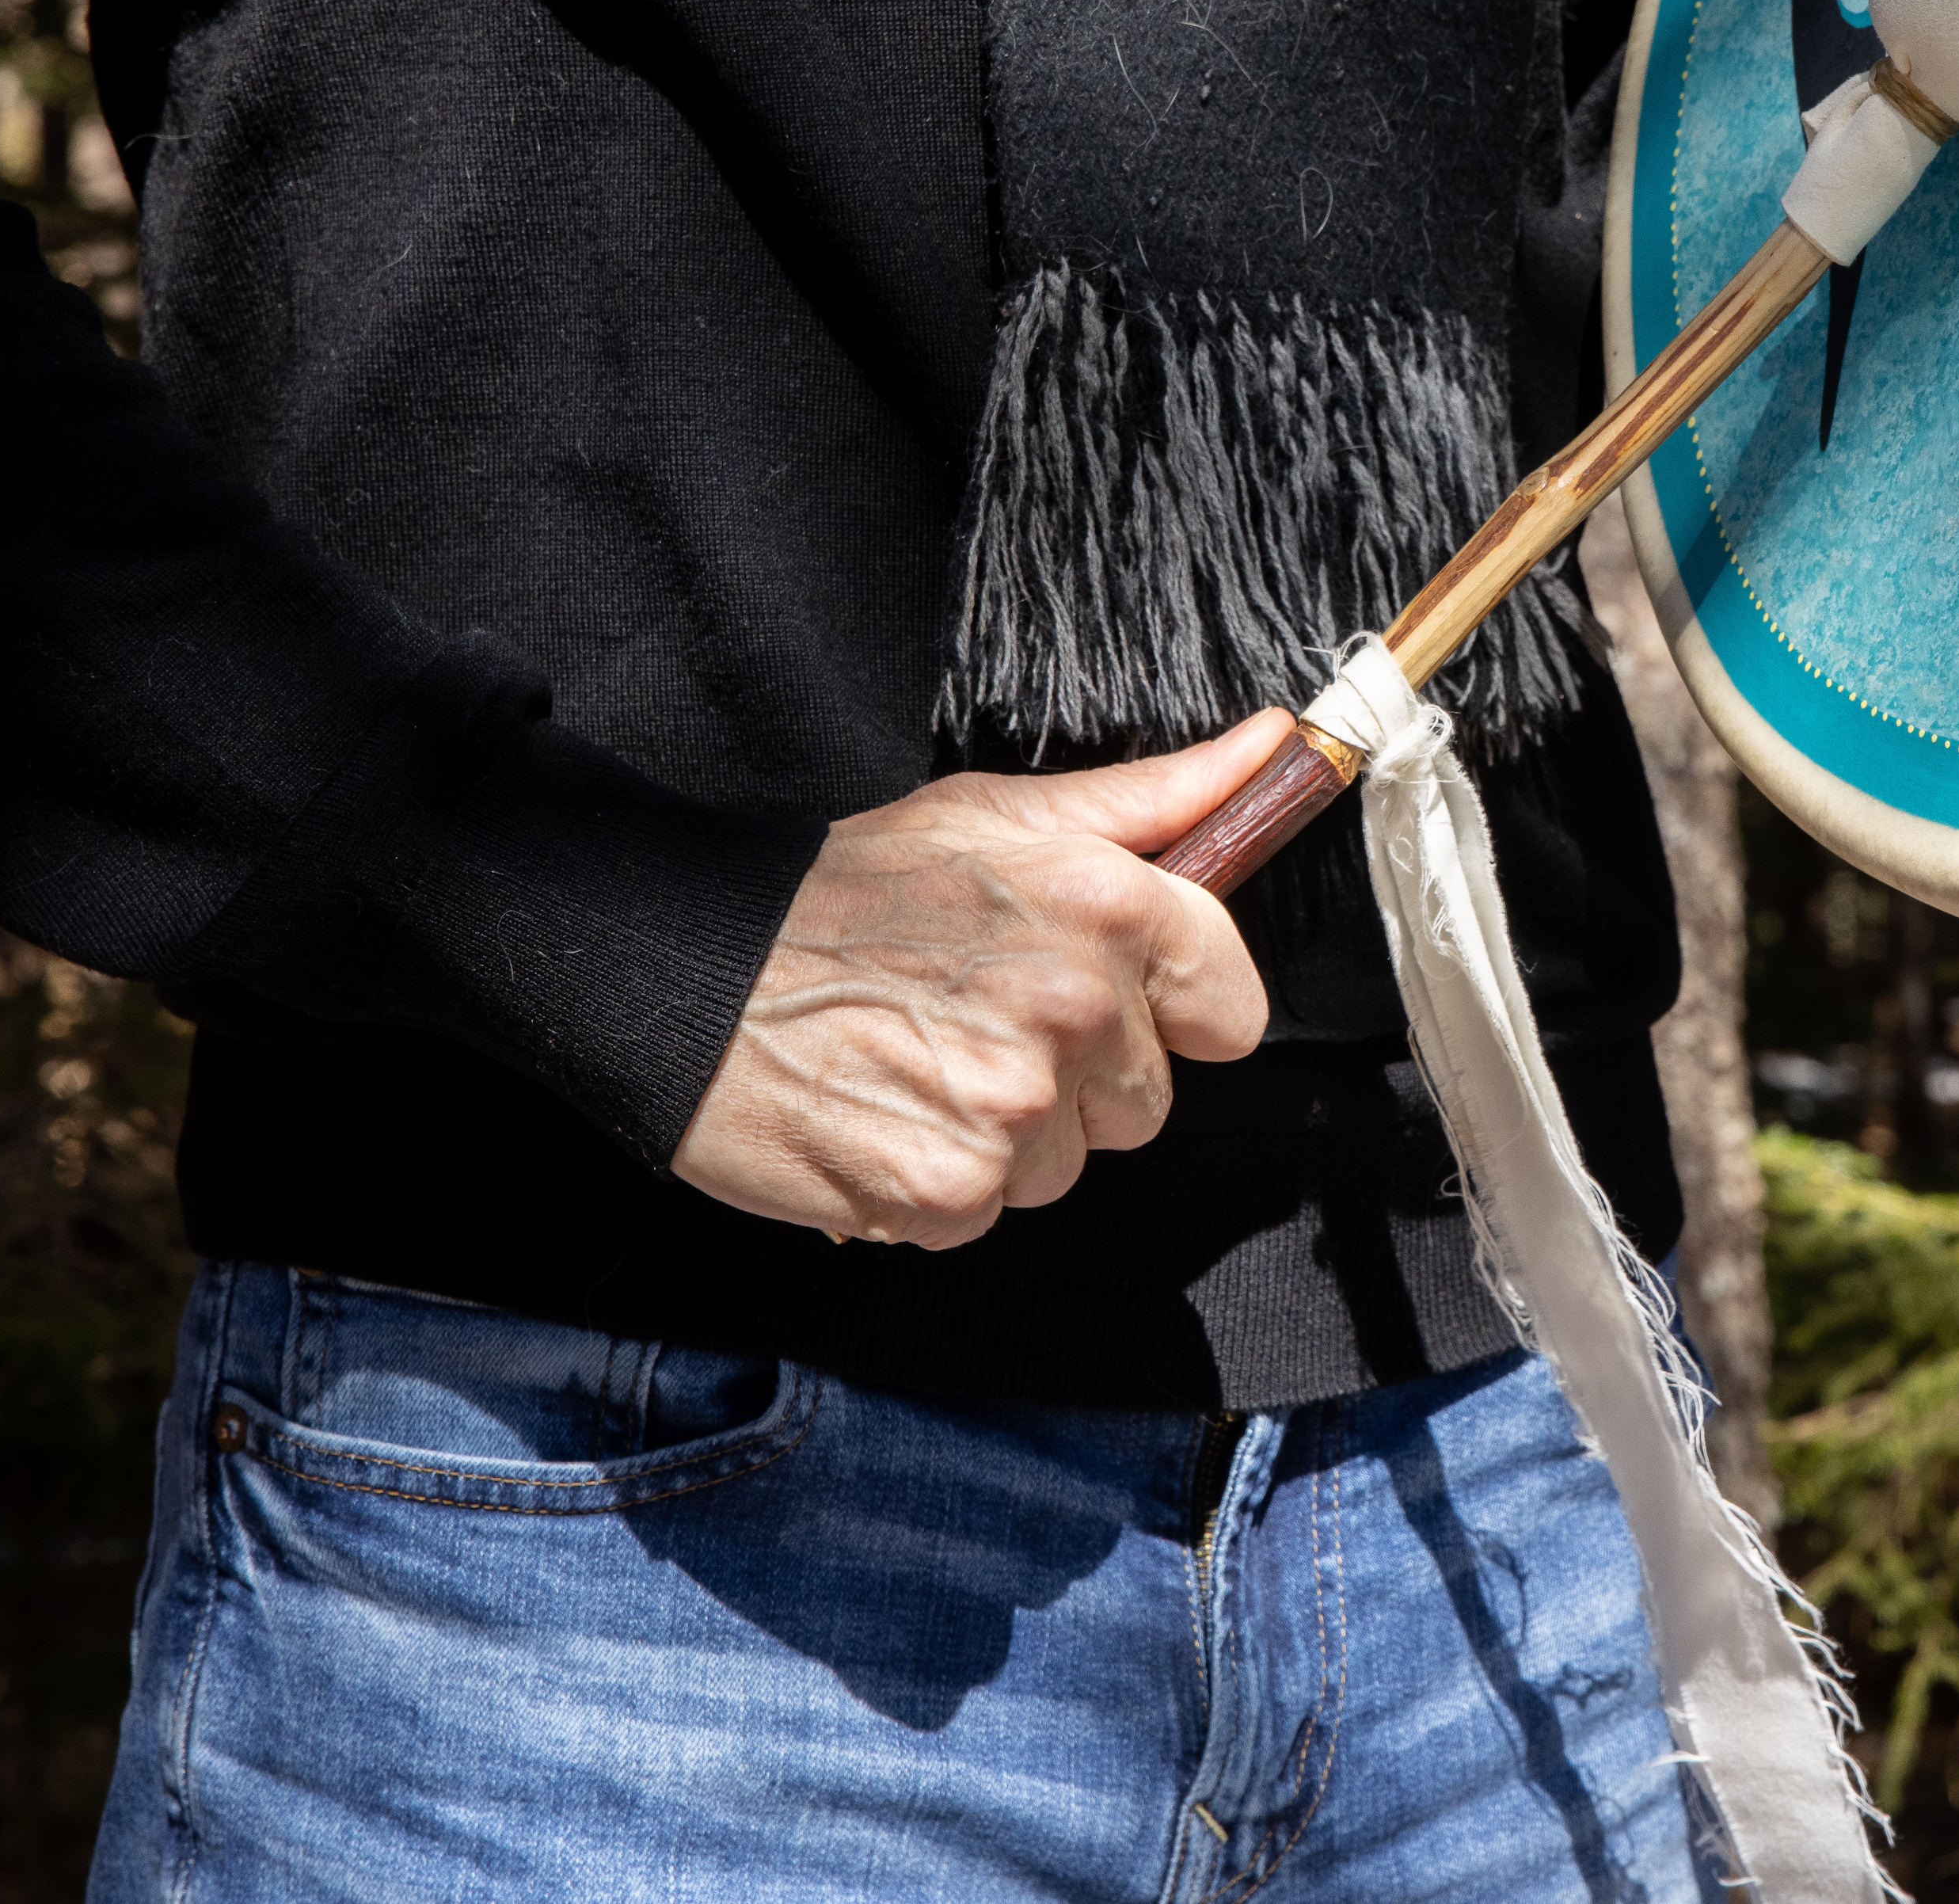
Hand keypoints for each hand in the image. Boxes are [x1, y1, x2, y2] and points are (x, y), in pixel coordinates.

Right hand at [671, 710, 1293, 1248]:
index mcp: (1105, 904)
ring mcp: (1013, 1107)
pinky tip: (885, 1116)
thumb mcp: (998, 816)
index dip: (1176, 1010)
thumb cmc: (844, 889)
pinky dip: (941, 1185)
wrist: (683, 967)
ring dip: (1009, 1135)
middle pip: (1148, 1097)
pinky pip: (992, 1211)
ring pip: (1070, 1163)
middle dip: (1080, 1076)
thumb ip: (1155, 799)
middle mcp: (1075, 1006)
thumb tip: (1275, 748)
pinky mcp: (948, 1191)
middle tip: (975, 1021)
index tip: (1111, 998)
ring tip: (921, 1065)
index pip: (1232, 1006)